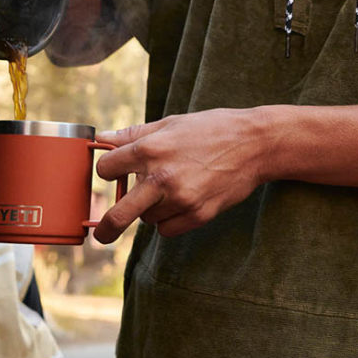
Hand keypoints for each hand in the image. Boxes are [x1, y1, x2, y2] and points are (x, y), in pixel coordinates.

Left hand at [92, 108, 269, 242]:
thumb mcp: (171, 123)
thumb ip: (134, 134)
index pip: (106, 169)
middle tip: (101, 234)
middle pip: (118, 215)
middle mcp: (162, 176)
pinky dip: (169, 220)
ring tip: (172, 190)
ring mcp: (180, 199)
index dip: (108, 171)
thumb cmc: (212, 129)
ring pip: (146, 219)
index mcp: (150, 149)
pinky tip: (182, 202)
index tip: (114, 173)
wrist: (255, 144)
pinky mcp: (198, 215)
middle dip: (106, 228)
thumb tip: (102, 139)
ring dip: (151, 210)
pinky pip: (167, 230)